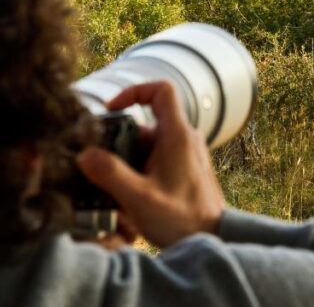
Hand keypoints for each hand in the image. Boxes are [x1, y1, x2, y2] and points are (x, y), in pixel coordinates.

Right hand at [76, 81, 225, 247]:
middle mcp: (185, 138)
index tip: (112, 109)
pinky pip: (157, 160)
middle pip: (145, 125)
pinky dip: (139, 171)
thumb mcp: (138, 197)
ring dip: (128, 163)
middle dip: (120, 143)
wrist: (212, 237)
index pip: (161, 90)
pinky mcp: (185, 168)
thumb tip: (86, 154)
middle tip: (100, 166)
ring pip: (148, 145)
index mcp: (177, 135)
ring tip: (115, 190)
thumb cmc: (182, 218)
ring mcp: (186, 153)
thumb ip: (110, 174)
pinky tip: (129, 196)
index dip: (134, 91)